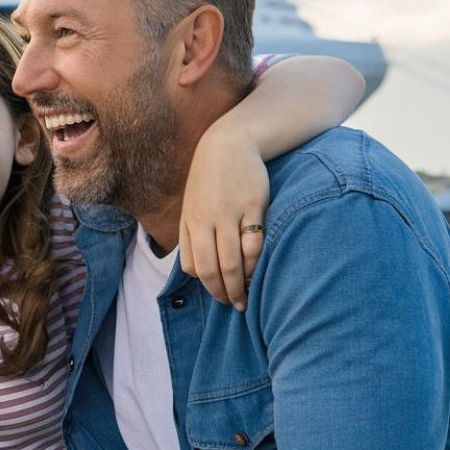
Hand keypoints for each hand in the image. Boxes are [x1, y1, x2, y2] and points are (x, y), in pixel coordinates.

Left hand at [180, 126, 269, 308]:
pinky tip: (259, 271)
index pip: (193, 267)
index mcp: (189, 223)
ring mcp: (229, 214)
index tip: (219, 295)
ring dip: (240, 285)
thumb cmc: (210, 180)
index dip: (207, 285)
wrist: (229, 144)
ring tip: (248, 297)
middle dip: (223, 293)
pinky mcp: (253, 206)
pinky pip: (254, 243)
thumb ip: (190, 236)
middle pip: (212, 269)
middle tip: (236, 306)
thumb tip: (192, 272)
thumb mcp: (191, 206)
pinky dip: (256, 263)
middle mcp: (206, 221)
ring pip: (232, 261)